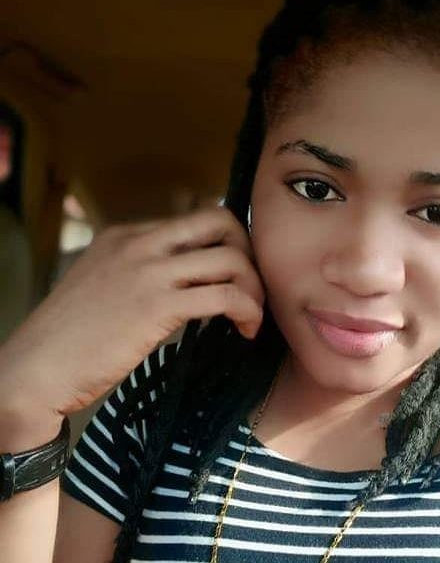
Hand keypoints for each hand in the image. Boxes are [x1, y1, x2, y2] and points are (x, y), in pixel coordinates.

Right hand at [0, 205, 264, 418]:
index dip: (228, 245)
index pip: (197, 219)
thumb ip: (143, 270)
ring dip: (255, 289)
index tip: (235, 276)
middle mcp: (140, 242)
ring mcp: (148, 271)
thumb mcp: (105, 283)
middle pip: (221, 222)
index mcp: (127, 234)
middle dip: (250, 253)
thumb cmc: (72, 337)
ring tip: (252, 317)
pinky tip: (245, 330)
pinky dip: (248, 311)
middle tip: (250, 288)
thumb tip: (191, 279)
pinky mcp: (157, 305)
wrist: (36, 369)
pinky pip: (225, 296)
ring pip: (231, 260)